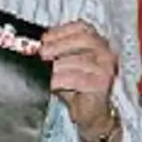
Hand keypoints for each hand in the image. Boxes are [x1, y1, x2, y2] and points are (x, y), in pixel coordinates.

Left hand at [40, 21, 118, 140]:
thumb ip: (56, 52)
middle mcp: (106, 52)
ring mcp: (106, 68)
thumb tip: (34, 45)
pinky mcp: (102, 84)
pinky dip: (61, 80)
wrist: (91, 113)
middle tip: (42, 54)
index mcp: (98, 42)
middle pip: (83, 39)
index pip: (82, 27)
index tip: (44, 38)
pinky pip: (78, 79)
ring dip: (58, 65)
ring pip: (79, 60)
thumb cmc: (77, 86)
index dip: (62, 31)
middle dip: (59, 45)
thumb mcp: (65, 63)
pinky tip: (52, 83)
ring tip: (43, 71)